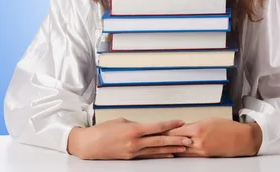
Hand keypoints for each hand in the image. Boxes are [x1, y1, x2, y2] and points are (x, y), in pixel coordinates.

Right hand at [67, 118, 192, 159]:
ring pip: (156, 150)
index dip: (170, 125)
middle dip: (176, 140)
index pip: (157, 127)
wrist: (90, 144)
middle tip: (189, 139)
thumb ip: (137, 124)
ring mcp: (134, 152)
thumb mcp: (122, 121)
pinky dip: (160, 155)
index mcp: (134, 130)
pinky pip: (149, 156)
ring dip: (171, 149)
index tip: (180, 122)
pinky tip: (169, 155)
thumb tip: (147, 127)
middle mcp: (135, 142)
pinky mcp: (131, 158)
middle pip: (160, 141)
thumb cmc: (103, 130)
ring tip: (184, 148)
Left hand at [164, 117, 261, 157]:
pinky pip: (189, 155)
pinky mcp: (205, 156)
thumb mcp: (209, 120)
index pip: (176, 130)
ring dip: (171, 148)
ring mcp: (201, 150)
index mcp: (198, 128)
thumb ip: (194, 124)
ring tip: (160, 147)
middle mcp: (198, 141)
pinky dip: (181, 153)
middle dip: (165, 140)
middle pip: (176, 141)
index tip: (157, 130)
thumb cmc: (228, 127)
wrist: (241, 139)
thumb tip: (183, 127)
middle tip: (154, 139)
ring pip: (181, 150)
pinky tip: (175, 153)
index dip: (165, 130)